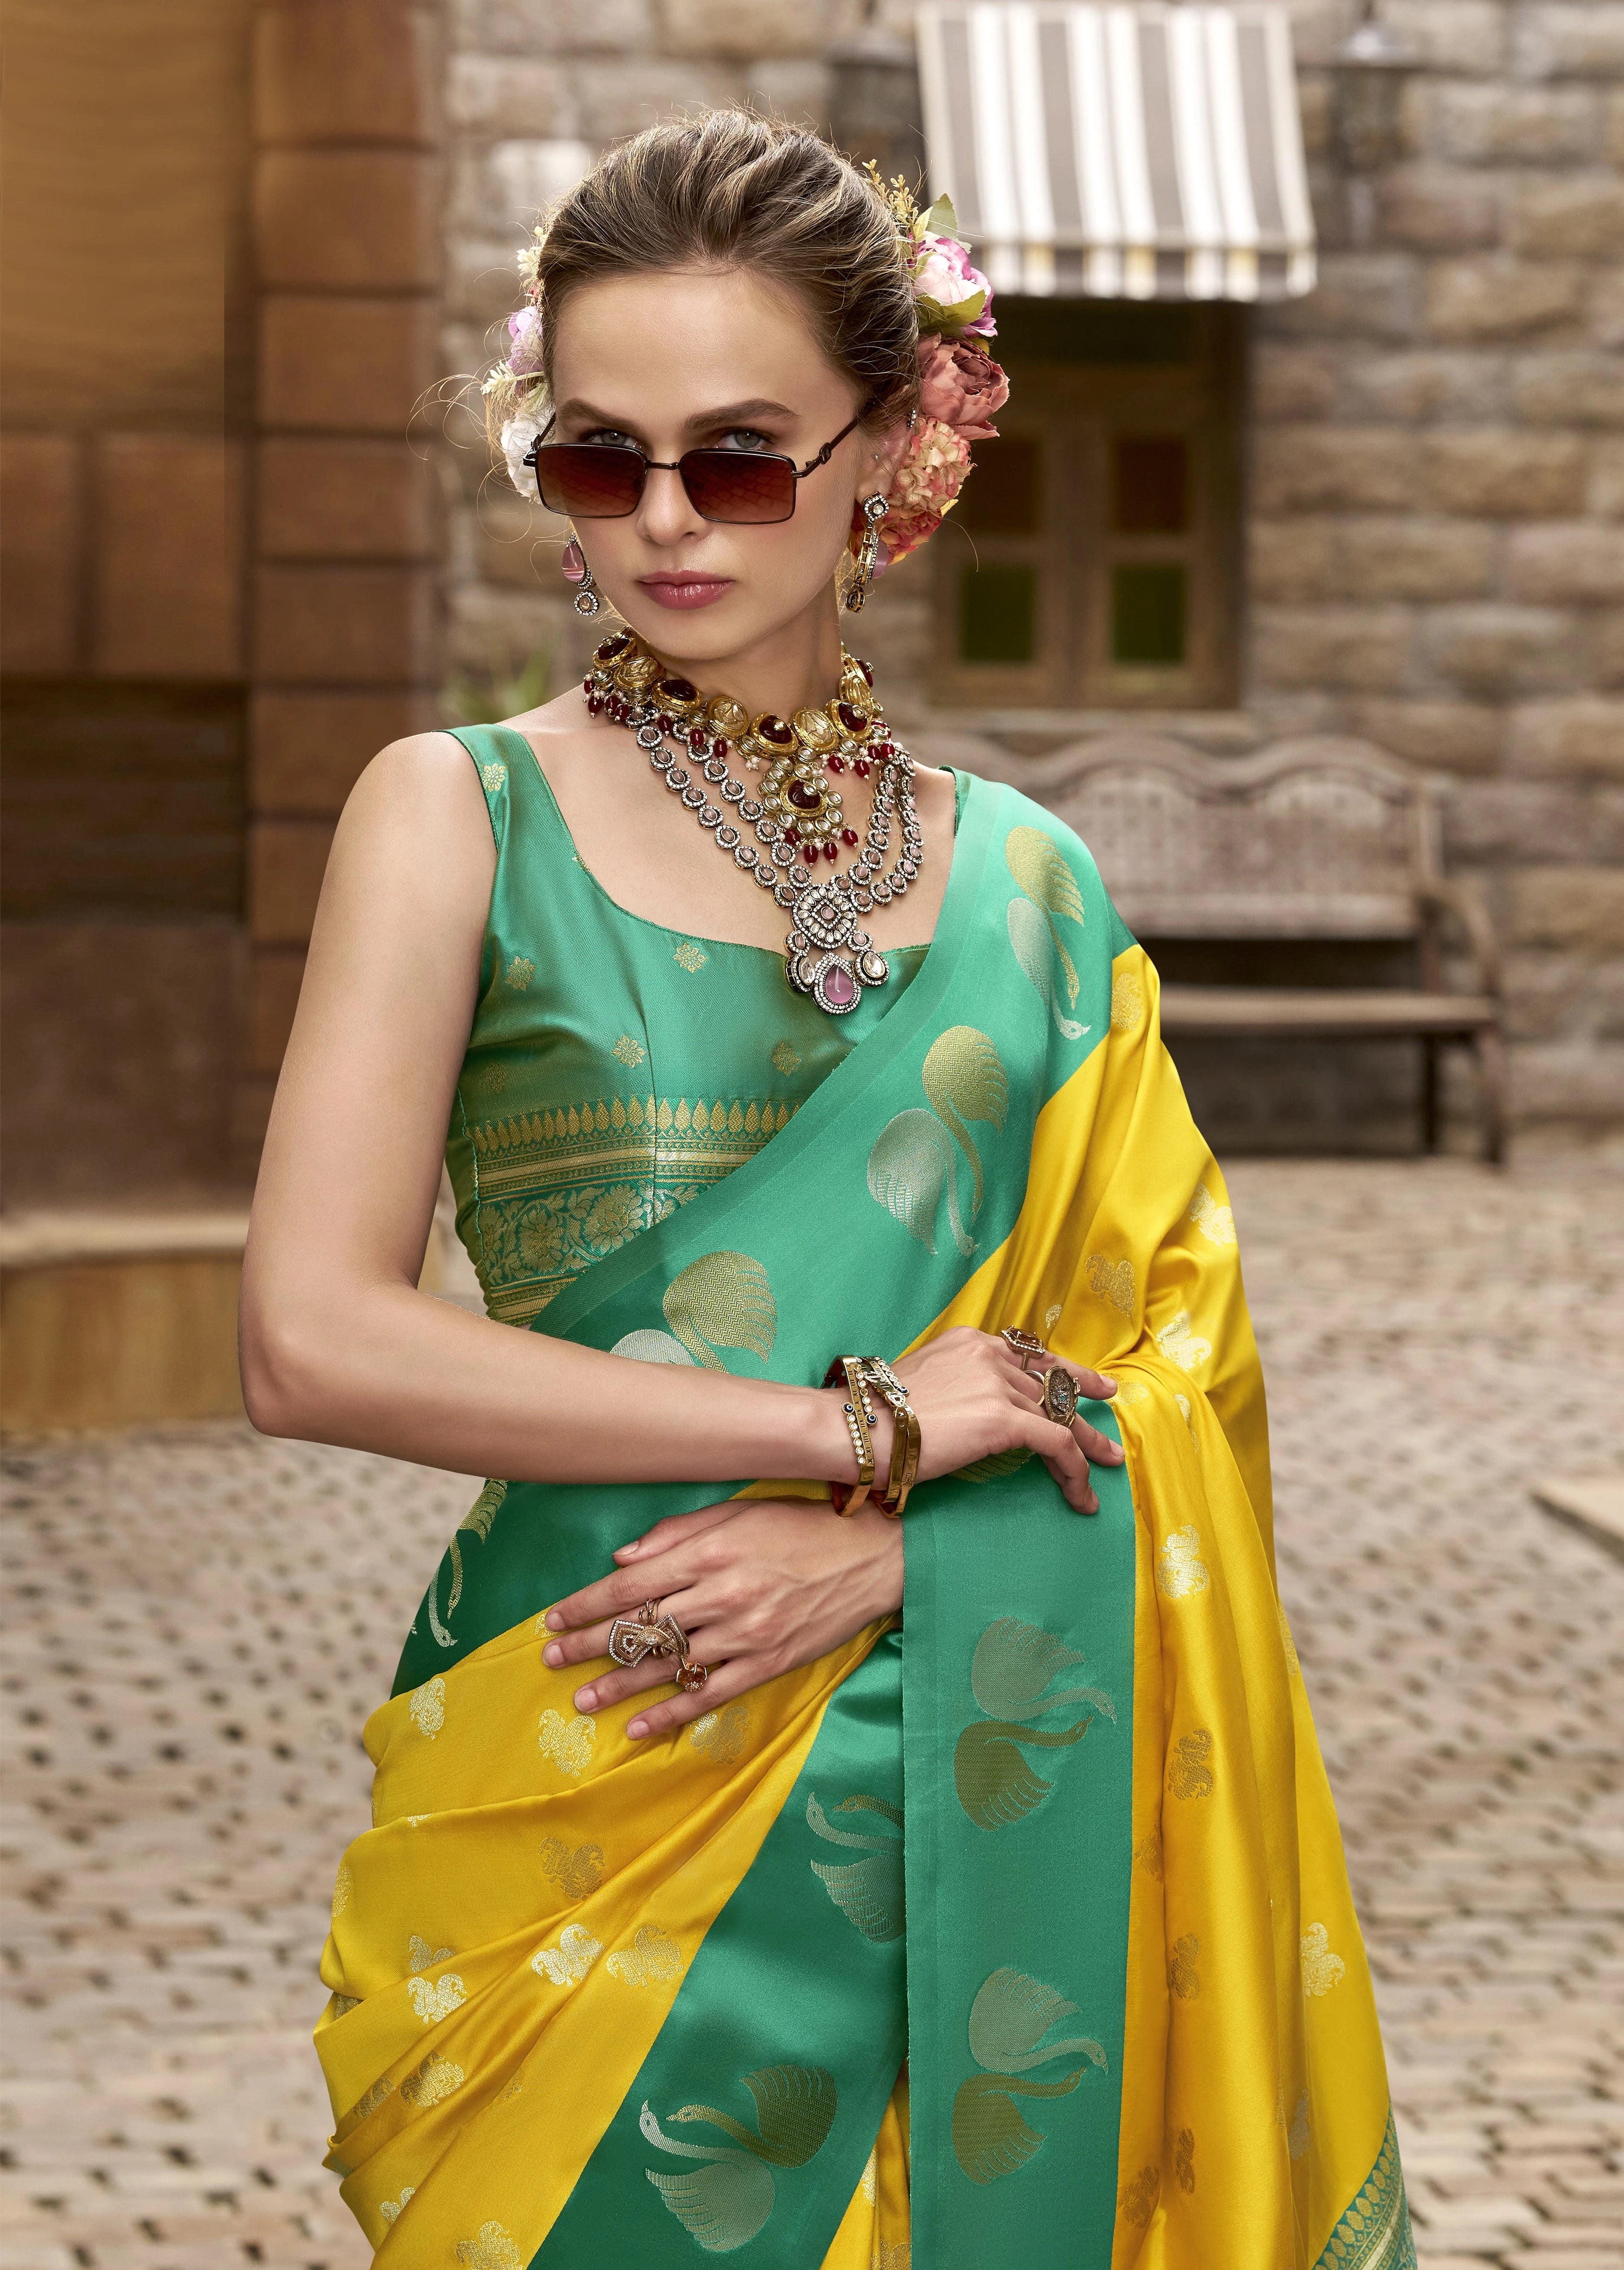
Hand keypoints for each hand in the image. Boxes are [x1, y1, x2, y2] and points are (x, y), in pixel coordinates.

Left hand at [540, 1496, 903, 1740]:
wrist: (875, 1557)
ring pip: (669, 1665)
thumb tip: (623, 1558)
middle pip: (643, 1626)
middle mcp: (724, 1593)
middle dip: (589, 1645)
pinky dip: (672, 1714)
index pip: (633, 1584)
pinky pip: (710, 1693)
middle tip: (550, 1662)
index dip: (587, 1604)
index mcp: (713, 1550)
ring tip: (581, 1701)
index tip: (551, 1619)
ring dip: (618, 1685)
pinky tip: (638, 1728)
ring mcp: (747, 1633)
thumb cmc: (804, 1526)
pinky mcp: (769, 1663)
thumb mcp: (741, 1511)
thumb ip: (679, 1533)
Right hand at [863, 1326, 1122, 1513]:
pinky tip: (1081, 1496)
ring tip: (1109, 1466)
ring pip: (1062, 1415)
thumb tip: (967, 1411)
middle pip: (1052, 1384)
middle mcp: (990, 1356)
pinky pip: (1058, 1445)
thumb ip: (955, 1386)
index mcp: (971, 1343)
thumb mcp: (921, 1383)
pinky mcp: (1003, 1419)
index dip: (1065, 1370)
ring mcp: (998, 1385)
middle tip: (1111, 1417)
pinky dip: (1076, 1471)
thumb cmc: (874, 1416)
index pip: (1030, 1355)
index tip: (1090, 1384)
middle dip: (1086, 1403)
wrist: (858, 1427)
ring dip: (1088, 1447)